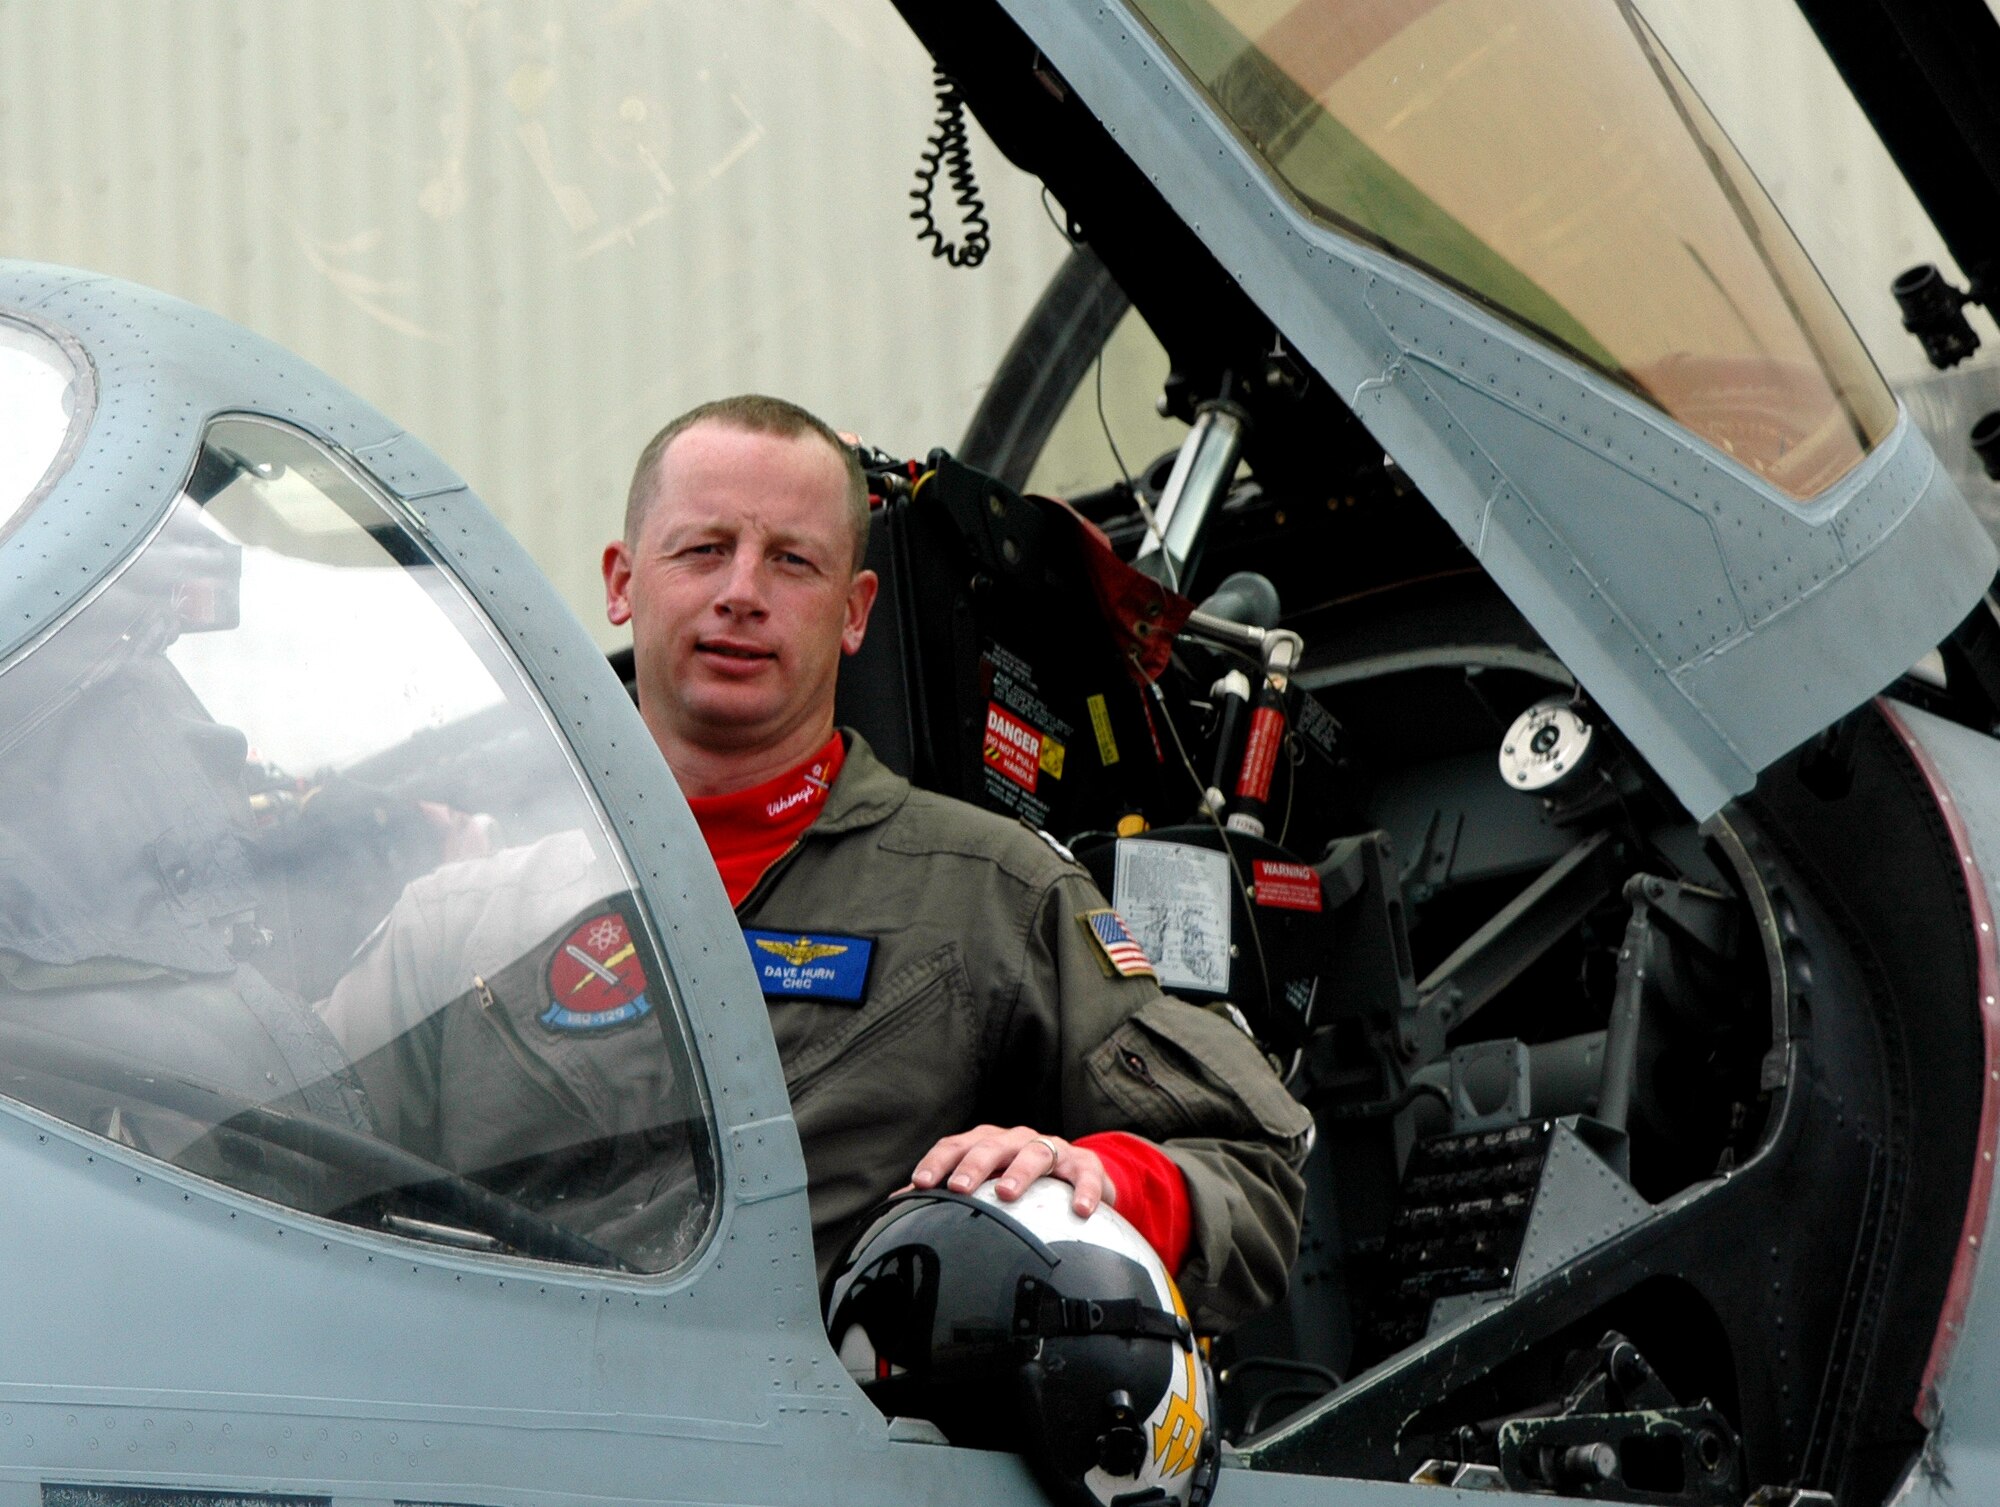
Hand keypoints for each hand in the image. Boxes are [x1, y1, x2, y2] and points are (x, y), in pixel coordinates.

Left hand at [908, 1125, 1115, 1215]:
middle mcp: (1016, 1140)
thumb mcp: (987, 1180)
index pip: (956, 1145)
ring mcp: (1052, 1149)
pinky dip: (1085, 1190)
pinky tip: (1081, 1210)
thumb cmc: (1021, 1178)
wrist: (1080, 1174)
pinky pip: (1085, 1175)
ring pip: (1034, 1153)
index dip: (938, 1162)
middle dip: (974, 1165)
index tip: (921, 1184)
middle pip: (991, 1145)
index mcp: (987, 1144)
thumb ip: (946, 1190)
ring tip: (1007, 1193)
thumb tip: (895, 1205)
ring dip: (1019, 1171)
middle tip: (961, 1187)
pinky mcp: (1085, 1165)